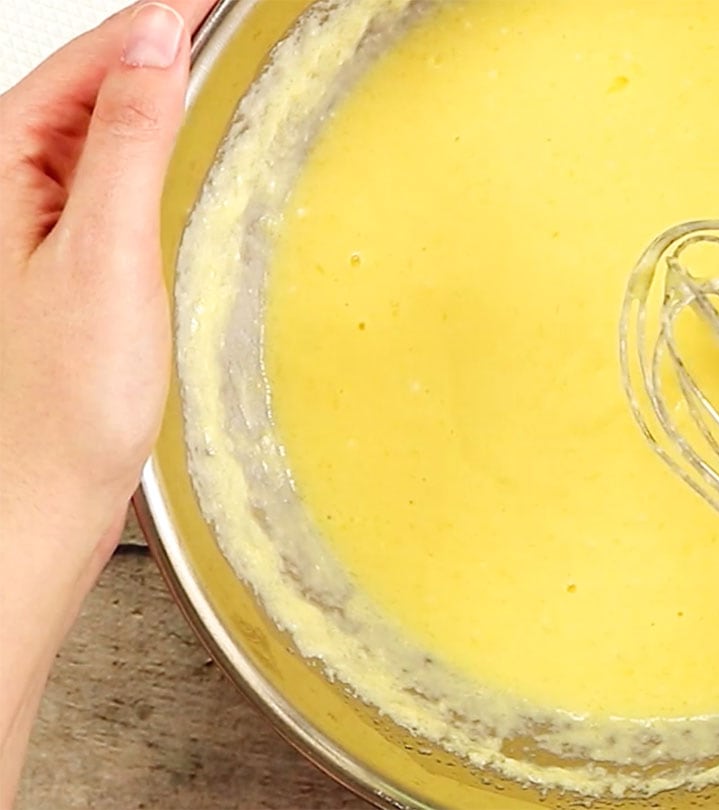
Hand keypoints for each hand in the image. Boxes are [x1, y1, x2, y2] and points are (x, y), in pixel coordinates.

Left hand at [0, 1, 215, 802]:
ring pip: (98, 119)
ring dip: (151, 83)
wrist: (42, 491)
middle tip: (222, 13)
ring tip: (208, 51)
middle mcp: (7, 184)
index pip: (89, 59)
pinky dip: (148, 138)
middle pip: (89, 78)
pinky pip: (104, 167)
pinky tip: (179, 137)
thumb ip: (129, 142)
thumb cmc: (60, 399)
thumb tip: (157, 44)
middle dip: (155, 36)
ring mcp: (34, 217)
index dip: (156, 16)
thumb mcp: (105, 255)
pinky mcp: (64, 251)